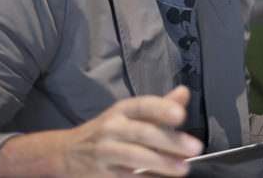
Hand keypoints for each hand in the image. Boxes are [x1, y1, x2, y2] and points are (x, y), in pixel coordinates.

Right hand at [0, 86, 202, 176]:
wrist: (68, 151)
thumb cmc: (109, 129)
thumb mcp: (130, 113)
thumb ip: (160, 106)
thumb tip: (184, 93)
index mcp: (122, 110)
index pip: (143, 106)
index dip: (162, 109)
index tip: (181, 115)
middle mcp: (112, 127)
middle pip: (143, 133)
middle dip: (170, 141)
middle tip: (195, 148)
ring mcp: (105, 151)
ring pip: (135, 157)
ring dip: (162, 163)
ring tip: (184, 168)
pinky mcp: (102, 173)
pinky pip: (127, 176)